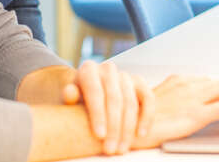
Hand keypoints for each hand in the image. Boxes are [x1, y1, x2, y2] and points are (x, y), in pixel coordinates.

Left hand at [17, 62, 153, 154]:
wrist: (91, 95)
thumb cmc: (78, 100)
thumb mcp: (70, 99)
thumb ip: (69, 97)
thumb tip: (69, 93)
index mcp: (88, 69)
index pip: (95, 92)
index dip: (98, 115)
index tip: (99, 136)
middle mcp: (108, 69)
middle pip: (115, 99)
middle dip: (114, 127)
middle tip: (110, 149)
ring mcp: (125, 75)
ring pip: (131, 102)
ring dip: (128, 128)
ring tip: (122, 148)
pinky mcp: (139, 82)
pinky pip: (148, 98)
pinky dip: (147, 117)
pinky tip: (141, 134)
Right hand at [133, 75, 218, 149]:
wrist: (129, 128)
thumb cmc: (138, 120)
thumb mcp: (156, 103)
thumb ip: (172, 100)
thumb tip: (183, 107)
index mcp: (176, 81)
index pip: (205, 80)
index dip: (218, 88)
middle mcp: (186, 85)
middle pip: (218, 83)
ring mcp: (193, 99)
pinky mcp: (197, 114)